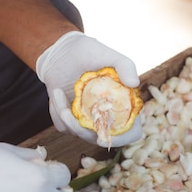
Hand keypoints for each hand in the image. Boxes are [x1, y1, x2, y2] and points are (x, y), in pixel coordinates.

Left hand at [36, 31, 142, 146]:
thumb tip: (134, 83)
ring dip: (66, 118)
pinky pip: (63, 126)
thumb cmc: (91, 52)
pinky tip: (57, 93)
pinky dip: (57, 111)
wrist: (64, 51)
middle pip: (100, 138)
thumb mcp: (109, 54)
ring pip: (79, 133)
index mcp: (124, 107)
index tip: (103, 138)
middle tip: (67, 113)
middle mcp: (108, 118)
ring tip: (57, 92)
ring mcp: (88, 120)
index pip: (130, 132)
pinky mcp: (70, 119)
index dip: (121, 140)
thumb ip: (126, 65)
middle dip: (82, 130)